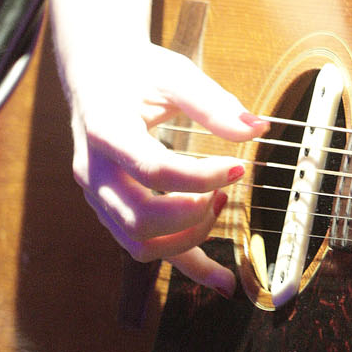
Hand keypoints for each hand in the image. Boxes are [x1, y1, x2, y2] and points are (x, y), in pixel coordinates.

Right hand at [63, 40, 266, 294]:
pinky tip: (222, 280)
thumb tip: (257, 129)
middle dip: (192, 214)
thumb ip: (213, 103)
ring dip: (187, 238)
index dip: (200, 177)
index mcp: (106, 131)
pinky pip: (145, 250)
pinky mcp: (112, 210)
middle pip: (140, 218)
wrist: (96, 74)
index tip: (238, 168)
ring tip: (220, 207)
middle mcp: (94, 171)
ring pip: (138, 244)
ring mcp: (98, 196)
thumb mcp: (174, 74)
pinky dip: (184, 266)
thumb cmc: (137, 72)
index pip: (153, 169)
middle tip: (227, 190)